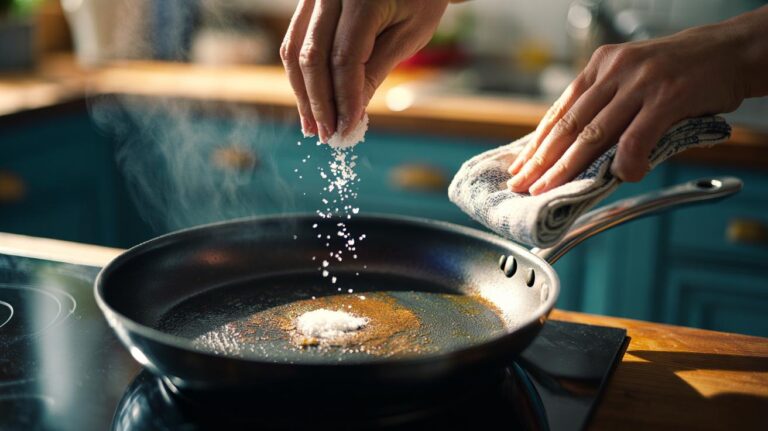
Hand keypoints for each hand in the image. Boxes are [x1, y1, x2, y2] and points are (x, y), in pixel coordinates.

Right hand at [280, 0, 449, 141]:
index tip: (346, 130)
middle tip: (327, 136)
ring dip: (303, 94)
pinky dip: (301, 76)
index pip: (344, 59)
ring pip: (294, 50)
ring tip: (314, 127)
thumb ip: (376, 71)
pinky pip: (295, 41)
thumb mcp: (409, 34)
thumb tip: (351, 115)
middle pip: (312, 57)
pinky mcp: (307, 3)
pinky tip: (310, 102)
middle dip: (319, 103)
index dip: (343, 99)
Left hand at [506, 9, 767, 194]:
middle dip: (542, 160)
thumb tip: (577, 149)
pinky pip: (637, 138)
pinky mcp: (667, 97)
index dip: (537, 142)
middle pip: (569, 125)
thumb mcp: (633, 79)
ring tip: (550, 188)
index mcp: (600, 66)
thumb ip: (607, 107)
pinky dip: (626, 162)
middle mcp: (614, 71)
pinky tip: (621, 179)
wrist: (731, 50)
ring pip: (594, 134)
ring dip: (568, 167)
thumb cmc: (682, 72)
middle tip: (522, 184)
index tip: (520, 166)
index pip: (560, 111)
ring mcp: (639, 83)